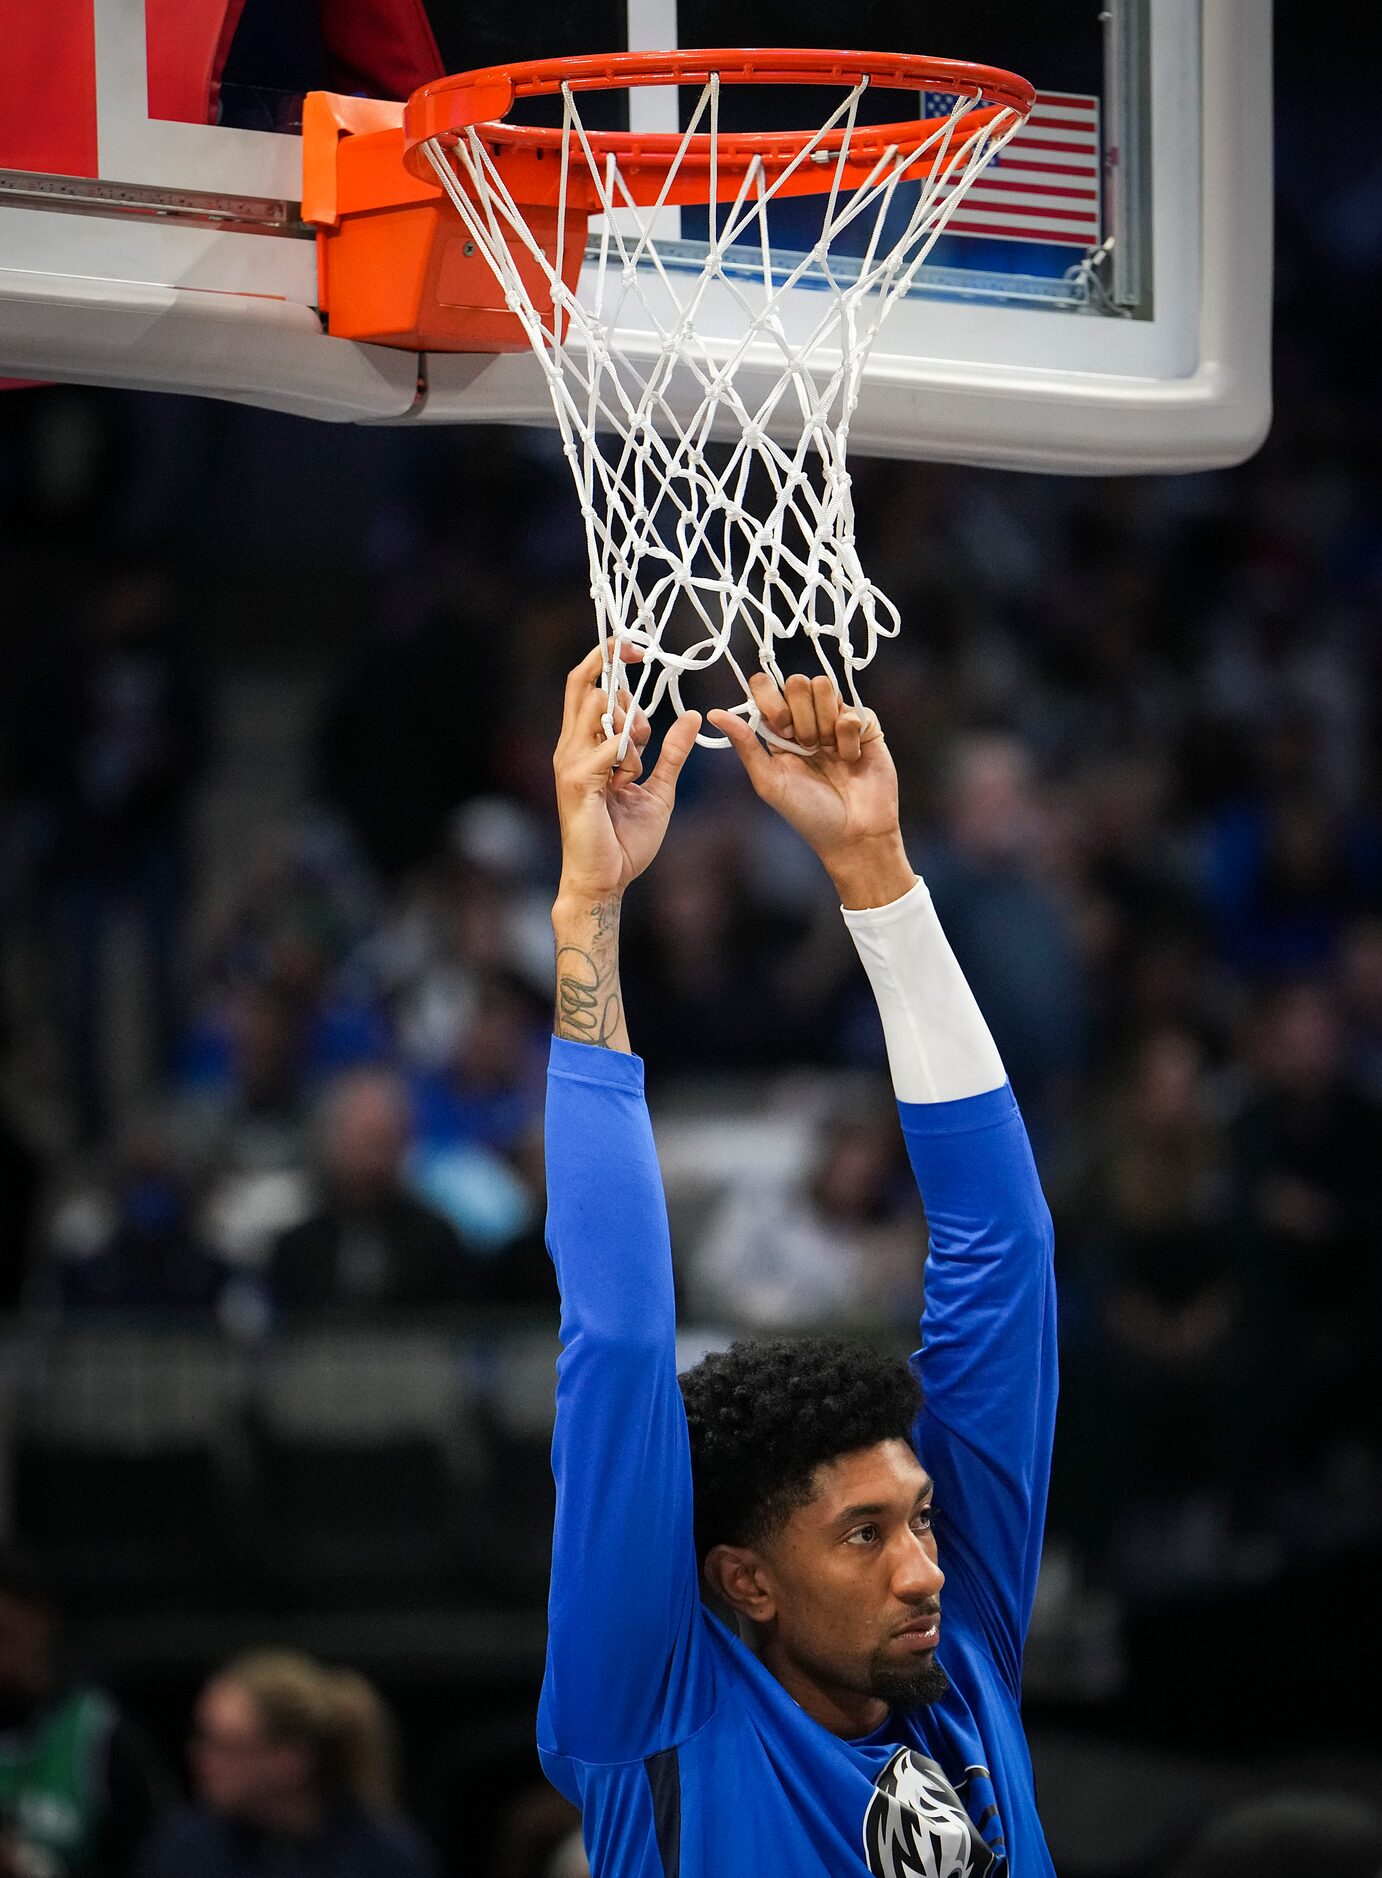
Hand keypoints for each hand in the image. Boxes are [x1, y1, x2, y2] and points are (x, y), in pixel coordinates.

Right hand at [553, 645, 700, 901]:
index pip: (588, 685)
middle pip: (586, 684)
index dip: (609, 658)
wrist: (605, 881)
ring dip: (629, 728)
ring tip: (632, 770)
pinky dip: (626, 757)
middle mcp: (571, 747)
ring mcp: (570, 762)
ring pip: (599, 709)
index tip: (639, 650)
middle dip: (618, 679)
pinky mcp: (576, 782)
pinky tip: (624, 782)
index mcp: (586, 745)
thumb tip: (691, 715)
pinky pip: (606, 748)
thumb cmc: (624, 840)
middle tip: (642, 707)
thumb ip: (672, 753)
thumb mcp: (658, 788)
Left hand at [708, 674, 914, 905]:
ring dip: (824, 722)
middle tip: (807, 746)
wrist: (853, 834)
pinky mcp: (865, 726)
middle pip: (797, 682)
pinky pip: (853, 712)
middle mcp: (806, 720)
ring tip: (828, 753)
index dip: (771, 699)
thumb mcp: (769, 782)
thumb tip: (712, 713)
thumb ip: (745, 744)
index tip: (780, 727)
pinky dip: (848, 738)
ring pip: (825, 687)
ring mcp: (836, 721)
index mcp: (778, 730)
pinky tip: (850, 759)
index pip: (766, 686)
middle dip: (800, 715)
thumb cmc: (808, 814)